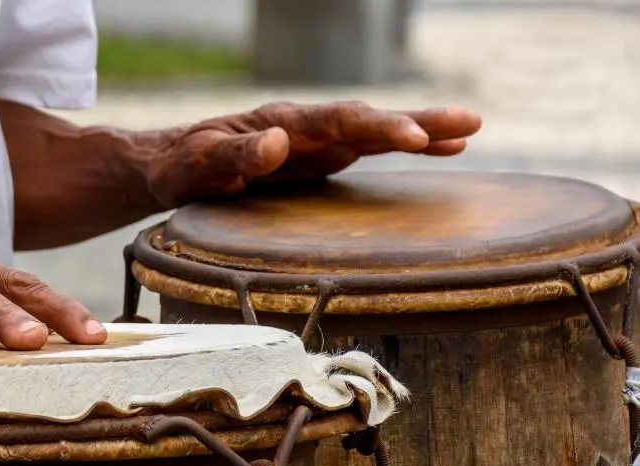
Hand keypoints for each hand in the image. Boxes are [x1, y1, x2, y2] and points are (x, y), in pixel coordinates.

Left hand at [147, 101, 481, 205]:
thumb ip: (233, 156)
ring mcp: (316, 142)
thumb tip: (277, 141)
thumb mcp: (196, 166)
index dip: (378, 127)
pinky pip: (369, 150)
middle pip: (368, 118)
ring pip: (376, 130)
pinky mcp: (320, 160)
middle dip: (416, 122)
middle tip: (467, 125)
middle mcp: (306, 126)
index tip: (413, 136)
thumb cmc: (182, 167)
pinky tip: (442, 150)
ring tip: (471, 130)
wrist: (174, 165)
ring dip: (423, 130)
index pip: (337, 120)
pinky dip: (405, 148)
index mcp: (280, 122)